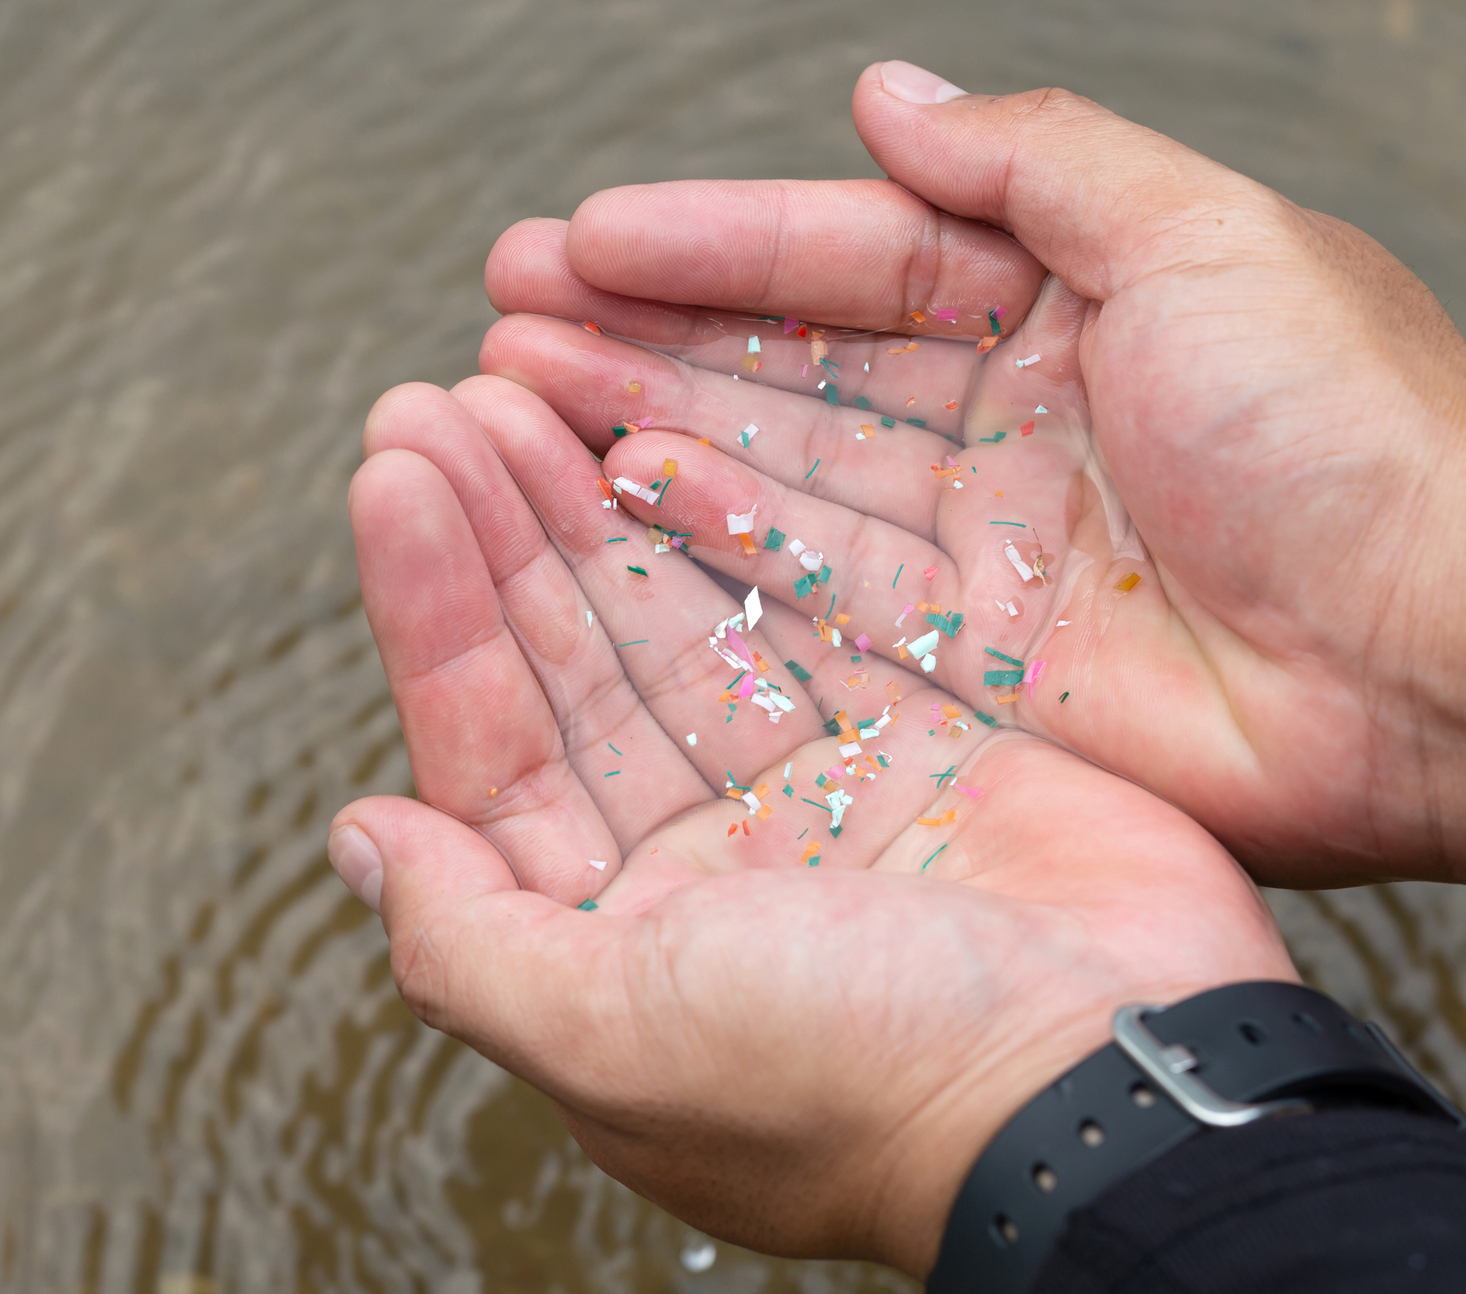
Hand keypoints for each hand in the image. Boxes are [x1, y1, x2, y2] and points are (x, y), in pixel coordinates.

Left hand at [332, 377, 1294, 1273]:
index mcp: (612, 943)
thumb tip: (356, 840)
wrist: (1109, 1082)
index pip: (491, 749)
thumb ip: (467, 940)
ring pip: (683, 623)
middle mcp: (704, 865)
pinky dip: (742, 525)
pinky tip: (670, 434)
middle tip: (445, 396)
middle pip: (576, 668)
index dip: (434, 610)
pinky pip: (812, 609)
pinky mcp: (925, 739)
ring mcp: (817, 796)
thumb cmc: (855, 1082)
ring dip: (600, 506)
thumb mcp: (615, 1036)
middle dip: (506, 532)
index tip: (390, 475)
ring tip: (532, 383)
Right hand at [477, 62, 1465, 895]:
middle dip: (647, 332)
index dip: (716, 241)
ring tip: (514, 392)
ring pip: (783, 470)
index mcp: (1068, 299)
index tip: (583, 233)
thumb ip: (1034, 162)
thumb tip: (885, 91)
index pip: (854, 254)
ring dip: (649, 425)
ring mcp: (981, 545)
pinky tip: (616, 491)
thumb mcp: (1200, 233)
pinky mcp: (971, 660)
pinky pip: (820, 587)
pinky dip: (719, 541)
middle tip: (504, 313)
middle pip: (792, 364)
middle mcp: (1008, 417)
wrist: (1436, 656)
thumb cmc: (1345, 429)